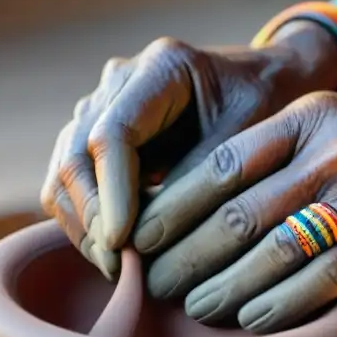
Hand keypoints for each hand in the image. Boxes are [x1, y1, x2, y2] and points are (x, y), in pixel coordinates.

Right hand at [40, 23, 336, 277]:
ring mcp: (104, 108)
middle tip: (117, 268)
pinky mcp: (99, 138)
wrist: (272, 84)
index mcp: (161, 67)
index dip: (112, 193)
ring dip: (83, 225)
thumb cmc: (270, 108)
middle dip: (91, 218)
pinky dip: (86, 222)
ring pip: (64, 172)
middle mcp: (120, 82)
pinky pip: (73, 185)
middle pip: (76, 154)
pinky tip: (115, 256)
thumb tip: (149, 237)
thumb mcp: (253, 139)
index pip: (112, 133)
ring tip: (116, 269)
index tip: (123, 243)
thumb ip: (204, 178)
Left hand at [131, 92, 336, 332]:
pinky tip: (253, 322)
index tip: (141, 240)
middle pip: (238, 212)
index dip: (173, 208)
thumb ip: (280, 162)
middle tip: (155, 286)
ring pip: (273, 249)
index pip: (221, 167)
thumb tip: (202, 212)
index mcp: (309, 119)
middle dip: (187, 255)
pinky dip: (282, 304)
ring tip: (194, 311)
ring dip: (224, 287)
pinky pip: (323, 278)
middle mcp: (334, 150)